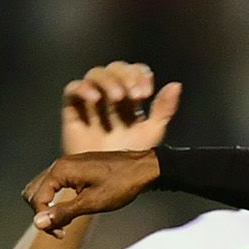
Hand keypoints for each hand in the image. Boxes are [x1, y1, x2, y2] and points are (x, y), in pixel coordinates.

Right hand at [22, 148, 161, 235]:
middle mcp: (60, 164)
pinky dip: (58, 198)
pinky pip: (56, 184)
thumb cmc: (122, 184)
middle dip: (43, 213)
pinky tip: (73, 210)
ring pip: (44, 188)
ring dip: (49, 206)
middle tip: (60, 230)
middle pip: (34, 191)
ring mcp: (68, 164)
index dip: (44, 220)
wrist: (145, 168)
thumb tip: (37, 223)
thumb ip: (63, 212)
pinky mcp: (77, 168)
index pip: (36, 198)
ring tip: (67, 222)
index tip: (60, 234)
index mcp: (61, 170)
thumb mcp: (92, 203)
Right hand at [62, 61, 180, 156]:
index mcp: (131, 99)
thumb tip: (175, 84)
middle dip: (125, 76)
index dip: (139, 75)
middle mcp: (111, 96)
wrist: (108, 179)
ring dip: (108, 80)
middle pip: (115, 68)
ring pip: (95, 74)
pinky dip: (82, 88)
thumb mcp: (153, 133)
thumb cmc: (131, 159)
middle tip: (134, 95)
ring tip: (118, 97)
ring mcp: (91, 102)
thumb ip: (164, 109)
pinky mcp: (73, 111)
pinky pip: (72, 89)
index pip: (134, 72)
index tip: (146, 92)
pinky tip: (95, 98)